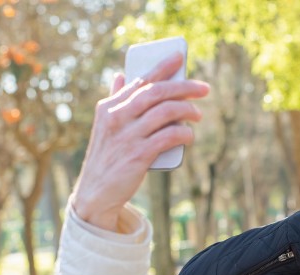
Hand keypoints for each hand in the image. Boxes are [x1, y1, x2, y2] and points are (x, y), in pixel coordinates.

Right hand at [72, 53, 209, 230]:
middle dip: (183, 87)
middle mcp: (117, 117)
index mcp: (109, 107)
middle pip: (156, 92)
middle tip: (203, 88)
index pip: (140, 80)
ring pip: (165, 112)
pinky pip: (168, 137)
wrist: (96, 192)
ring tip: (198, 114)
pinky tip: (190, 135)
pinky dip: (183, 133)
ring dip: (187, 110)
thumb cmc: (107, 157)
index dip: (162, 67)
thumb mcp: (105, 126)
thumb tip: (120, 76)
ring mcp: (128, 136)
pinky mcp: (138, 155)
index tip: (179, 57)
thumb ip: (115, 101)